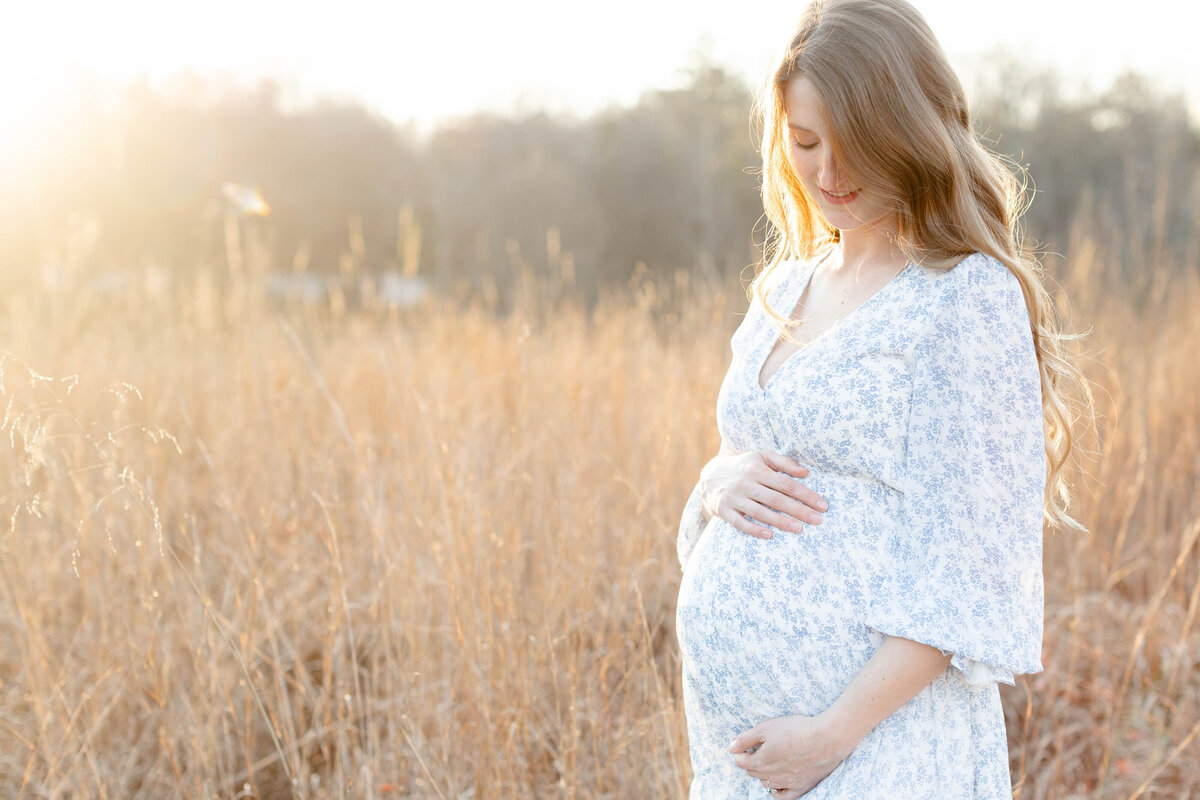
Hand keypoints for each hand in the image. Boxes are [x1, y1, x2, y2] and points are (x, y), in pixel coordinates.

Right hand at [698, 450, 827, 538]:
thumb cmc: (744, 467)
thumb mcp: (762, 457)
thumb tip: (806, 472)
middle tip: (818, 521)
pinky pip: (740, 523)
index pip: (786, 484)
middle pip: (777, 499)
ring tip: (799, 529)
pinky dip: (754, 529)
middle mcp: (745, 483)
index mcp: (756, 469)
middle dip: (799, 510)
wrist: (710, 476)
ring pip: (760, 512)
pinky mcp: (723, 510)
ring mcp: (733, 498)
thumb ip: (784, 462)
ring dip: (781, 522)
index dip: (806, 495)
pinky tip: (769, 535)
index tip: (822, 505)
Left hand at [729, 713, 854, 797]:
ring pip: (766, 783)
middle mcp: (771, 776)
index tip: (744, 746)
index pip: (741, 762)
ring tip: (768, 763)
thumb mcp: (766, 728)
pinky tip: (776, 785)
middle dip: (751, 762)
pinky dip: (776, 791)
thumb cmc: (796, 729)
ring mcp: (786, 783)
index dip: (740, 753)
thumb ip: (746, 739)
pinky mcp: (800, 787)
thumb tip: (731, 748)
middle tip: (757, 750)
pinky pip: (782, 796)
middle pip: (753, 772)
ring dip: (763, 774)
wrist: (826, 739)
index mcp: (761, 761)